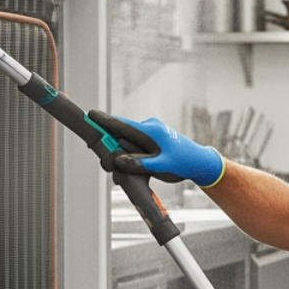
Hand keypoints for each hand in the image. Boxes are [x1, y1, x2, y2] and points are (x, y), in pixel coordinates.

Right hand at [90, 111, 224, 186]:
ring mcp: (148, 133)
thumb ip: (140, 164)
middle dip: (110, 148)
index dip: (104, 120)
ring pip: (126, 142)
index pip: (123, 124)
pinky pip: (133, 145)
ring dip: (120, 156)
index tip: (89, 114)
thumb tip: (118, 160)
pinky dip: (128, 156)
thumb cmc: (183, 163)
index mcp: (151, 130)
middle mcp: (148, 128)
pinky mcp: (150, 140)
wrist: (199, 162)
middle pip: (120, 135)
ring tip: (120, 175)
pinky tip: (128, 169)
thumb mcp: (162, 166)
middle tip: (107, 165)